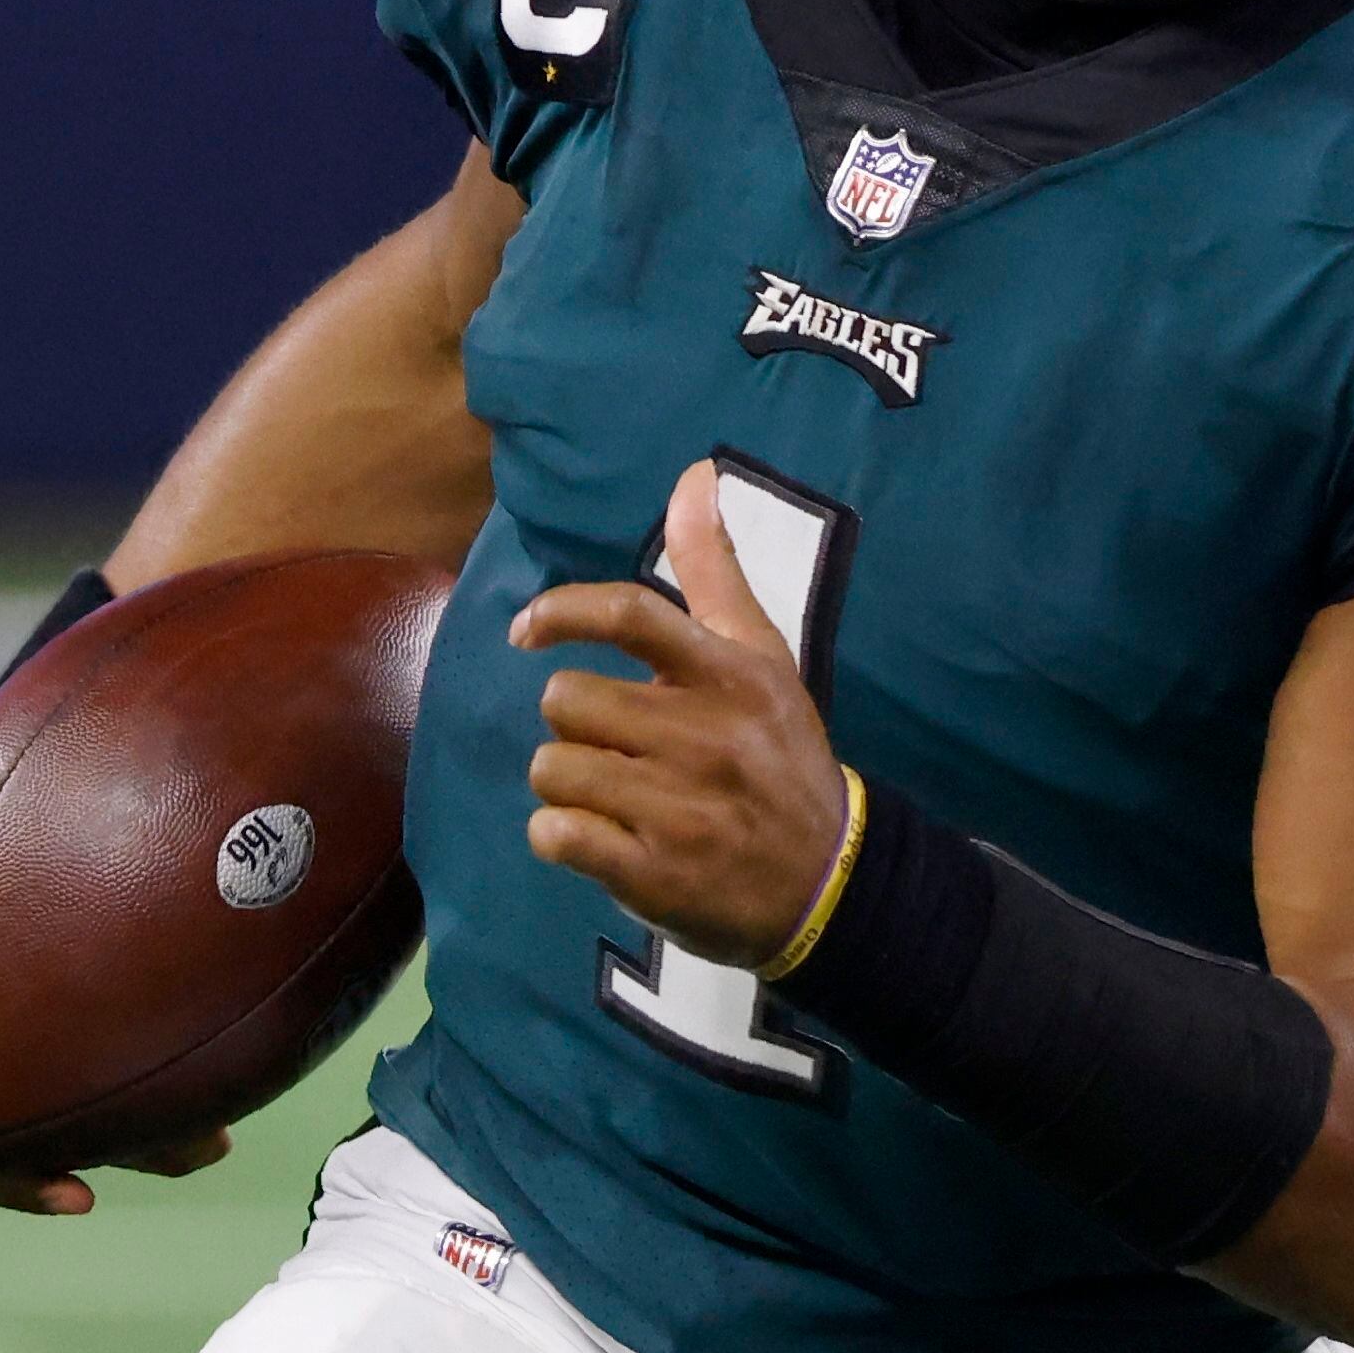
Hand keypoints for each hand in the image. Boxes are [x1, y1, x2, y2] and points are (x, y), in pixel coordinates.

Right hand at [0, 764, 232, 1216]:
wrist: (6, 857)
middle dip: (28, 1183)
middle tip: (79, 1192)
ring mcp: (34, 1078)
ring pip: (76, 1141)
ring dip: (134, 1154)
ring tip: (202, 1148)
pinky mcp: (92, 1066)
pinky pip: (129, 1109)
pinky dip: (173, 1119)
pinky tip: (224, 1116)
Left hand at [507, 460, 851, 968]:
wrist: (827, 881)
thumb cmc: (781, 755)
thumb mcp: (762, 657)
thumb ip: (714, 569)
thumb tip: (695, 472)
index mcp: (729, 675)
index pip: (630, 615)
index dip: (562, 612)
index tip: (526, 631)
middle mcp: (704, 736)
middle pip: (567, 701)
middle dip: (576, 725)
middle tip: (618, 746)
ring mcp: (678, 808)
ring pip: (553, 768)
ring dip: (567, 783)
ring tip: (614, 795)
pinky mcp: (653, 872)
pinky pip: (554, 834)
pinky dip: (562, 837)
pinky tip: (602, 840)